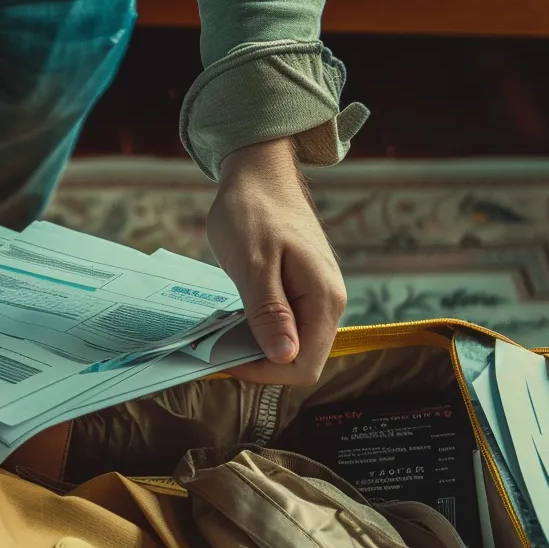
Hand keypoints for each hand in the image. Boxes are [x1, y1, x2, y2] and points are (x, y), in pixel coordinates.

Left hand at [208, 137, 345, 385]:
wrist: (260, 174)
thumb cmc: (253, 212)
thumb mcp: (253, 264)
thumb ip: (270, 312)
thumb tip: (285, 357)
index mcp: (323, 299)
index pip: (304, 366)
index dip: (265, 372)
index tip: (226, 358)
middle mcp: (329, 302)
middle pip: (301, 360)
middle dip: (261, 363)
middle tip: (219, 347)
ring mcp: (317, 296)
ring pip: (292, 345)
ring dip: (258, 347)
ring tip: (224, 333)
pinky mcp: (302, 291)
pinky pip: (286, 326)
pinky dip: (260, 330)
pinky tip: (236, 319)